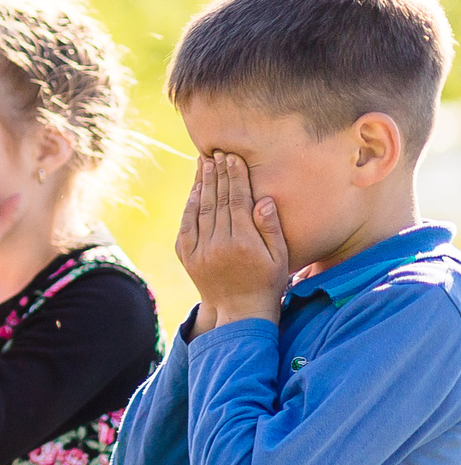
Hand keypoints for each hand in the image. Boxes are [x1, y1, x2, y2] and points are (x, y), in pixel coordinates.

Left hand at [176, 152, 288, 328]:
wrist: (238, 311)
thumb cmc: (267, 282)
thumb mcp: (279, 257)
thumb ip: (270, 227)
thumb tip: (263, 199)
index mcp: (243, 243)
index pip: (237, 201)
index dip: (235, 177)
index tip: (233, 157)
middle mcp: (217, 245)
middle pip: (217, 201)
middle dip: (217, 174)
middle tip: (216, 152)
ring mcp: (199, 251)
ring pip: (199, 210)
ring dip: (201, 184)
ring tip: (203, 163)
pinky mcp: (187, 257)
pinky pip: (186, 225)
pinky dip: (190, 205)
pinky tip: (194, 190)